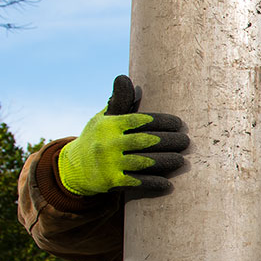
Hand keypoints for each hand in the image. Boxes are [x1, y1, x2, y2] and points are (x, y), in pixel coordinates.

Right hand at [56, 75, 188, 197]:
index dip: (162, 121)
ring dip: (165, 161)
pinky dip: (153, 183)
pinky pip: (136, 182)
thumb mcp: (105, 117)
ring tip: (181, 160)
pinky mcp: (110, 182)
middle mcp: (107, 143)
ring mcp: (109, 164)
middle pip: (145, 141)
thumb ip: (119, 100)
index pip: (140, 120)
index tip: (179, 123)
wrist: (73, 167)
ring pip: (143, 162)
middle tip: (186, 141)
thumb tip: (124, 78)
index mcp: (109, 125)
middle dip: (169, 141)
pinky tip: (168, 183)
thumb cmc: (98, 137)